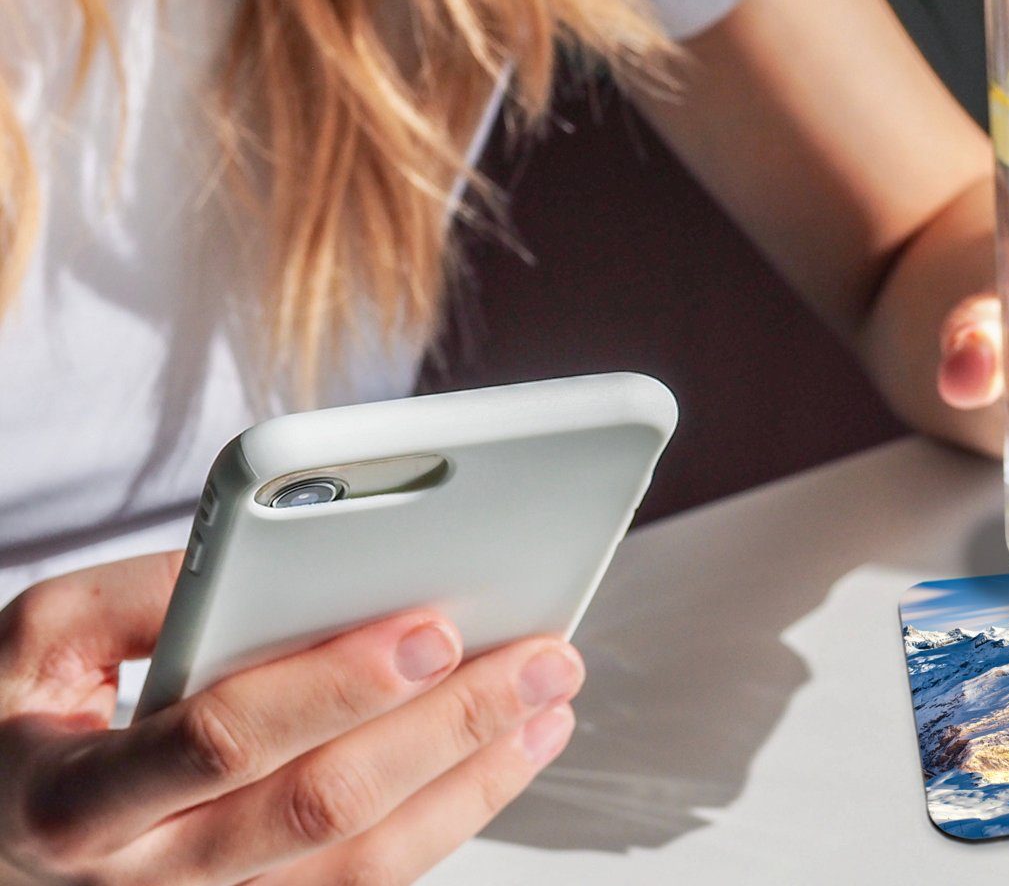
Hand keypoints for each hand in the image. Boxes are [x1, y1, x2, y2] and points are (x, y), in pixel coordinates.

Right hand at [0, 551, 582, 884]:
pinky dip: (452, 817)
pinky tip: (506, 755)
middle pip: (325, 807)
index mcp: (79, 799)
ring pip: (366, 862)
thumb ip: (142, 596)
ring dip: (476, 779)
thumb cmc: (18, 727)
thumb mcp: (37, 642)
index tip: (432, 627)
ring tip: (551, 702)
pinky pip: (369, 881)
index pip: (226, 741)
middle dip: (448, 728)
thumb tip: (278, 558)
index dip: (336, 686)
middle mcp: (150, 877)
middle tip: (541, 659)